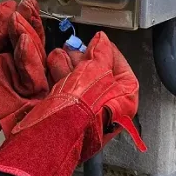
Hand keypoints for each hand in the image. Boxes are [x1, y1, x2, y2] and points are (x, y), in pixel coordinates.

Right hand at [46, 31, 145, 157]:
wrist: (55, 134)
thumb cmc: (82, 110)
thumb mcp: (95, 71)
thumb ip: (101, 53)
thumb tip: (102, 41)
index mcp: (124, 101)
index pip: (122, 70)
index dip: (109, 52)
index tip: (99, 41)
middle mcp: (108, 110)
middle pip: (98, 75)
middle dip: (84, 58)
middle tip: (74, 47)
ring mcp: (87, 114)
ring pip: (79, 82)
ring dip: (68, 64)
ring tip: (59, 54)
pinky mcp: (68, 115)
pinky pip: (66, 91)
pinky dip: (58, 77)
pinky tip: (51, 66)